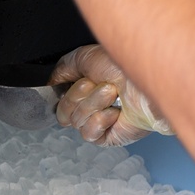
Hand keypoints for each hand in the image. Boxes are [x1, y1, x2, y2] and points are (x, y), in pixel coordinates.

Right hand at [49, 44, 172, 145]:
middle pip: (62, 111)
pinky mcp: (109, 137)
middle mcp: (91, 105)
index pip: (58, 98)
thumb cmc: (123, 66)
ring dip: (94, 103)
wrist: (145, 82)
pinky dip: (100, 120)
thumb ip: (61, 70)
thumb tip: (50, 83)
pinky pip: (88, 133)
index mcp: (86, 87)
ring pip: (75, 121)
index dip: (63, 92)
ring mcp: (100, 122)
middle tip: (100, 83)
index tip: (77, 81)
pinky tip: (116, 113)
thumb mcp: (83, 57)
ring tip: (114, 93)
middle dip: (79, 95)